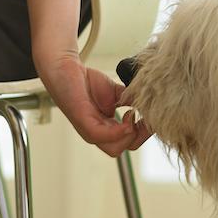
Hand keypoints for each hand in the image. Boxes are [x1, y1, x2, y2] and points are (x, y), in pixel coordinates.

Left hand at [37, 54, 152, 156]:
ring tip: (132, 114)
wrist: (64, 68)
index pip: (129, 143)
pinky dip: (117, 131)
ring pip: (114, 148)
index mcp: (106, 129)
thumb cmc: (86, 82)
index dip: (144, 133)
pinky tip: (126, 115)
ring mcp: (89, 129)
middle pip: (123, 149)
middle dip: (139, 137)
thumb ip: (133, 100)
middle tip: (143, 118)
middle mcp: (97, 133)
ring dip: (129, 135)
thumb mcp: (117, 93)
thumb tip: (153, 104)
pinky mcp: (82, 120)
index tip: (152, 117)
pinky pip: (100, 136)